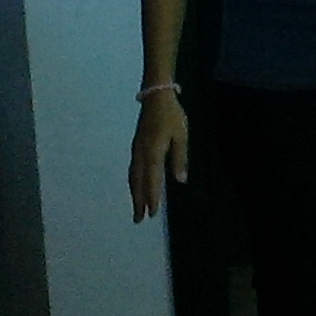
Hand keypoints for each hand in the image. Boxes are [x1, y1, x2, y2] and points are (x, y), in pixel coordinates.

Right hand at [129, 92, 188, 221]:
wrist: (156, 96)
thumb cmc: (172, 115)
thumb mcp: (181, 136)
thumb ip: (180, 158)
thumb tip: (180, 180)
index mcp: (153, 152)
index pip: (152, 180)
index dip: (152, 197)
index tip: (152, 213)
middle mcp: (141, 153)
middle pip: (138, 182)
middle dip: (139, 201)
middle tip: (139, 219)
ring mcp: (136, 150)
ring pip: (133, 176)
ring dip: (134, 193)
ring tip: (137, 208)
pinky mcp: (136, 146)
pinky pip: (133, 169)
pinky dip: (134, 182)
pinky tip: (137, 187)